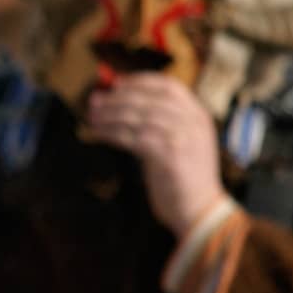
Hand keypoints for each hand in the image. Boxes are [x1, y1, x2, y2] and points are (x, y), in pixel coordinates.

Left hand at [85, 73, 225, 235]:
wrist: (200, 211)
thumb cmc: (182, 179)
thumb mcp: (180, 144)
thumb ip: (161, 125)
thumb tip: (123, 107)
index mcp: (198, 116)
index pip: (169, 86)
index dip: (140, 81)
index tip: (116, 84)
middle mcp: (193, 122)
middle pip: (148, 99)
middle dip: (117, 98)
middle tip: (95, 101)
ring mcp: (182, 137)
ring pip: (138, 117)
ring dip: (110, 116)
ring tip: (92, 118)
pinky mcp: (168, 155)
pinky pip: (132, 137)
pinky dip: (112, 133)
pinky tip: (99, 134)